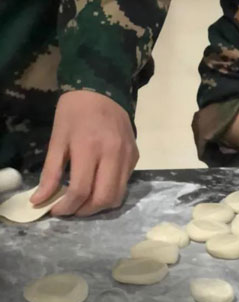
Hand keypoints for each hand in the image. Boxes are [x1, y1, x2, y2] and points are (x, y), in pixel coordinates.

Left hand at [30, 90, 138, 216]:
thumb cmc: (75, 112)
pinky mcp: (135, 156)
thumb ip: (51, 172)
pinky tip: (98, 183)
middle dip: (85, 211)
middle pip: (104, 198)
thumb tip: (39, 200)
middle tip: (72, 208)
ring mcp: (128, 156)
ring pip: (118, 195)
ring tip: (85, 201)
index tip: (55, 210)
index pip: (81, 189)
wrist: (103, 90)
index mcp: (89, 147)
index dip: (66, 206)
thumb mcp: (57, 138)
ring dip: (100, 205)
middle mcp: (113, 154)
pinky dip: (110, 191)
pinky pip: (125, 183)